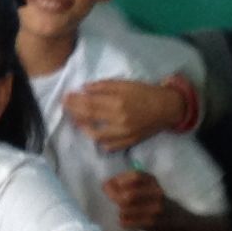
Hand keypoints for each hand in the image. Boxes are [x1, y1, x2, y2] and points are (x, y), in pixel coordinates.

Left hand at [66, 77, 189, 147]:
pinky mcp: (129, 143)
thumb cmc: (145, 93)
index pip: (89, 103)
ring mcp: (123, 134)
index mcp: (118, 103)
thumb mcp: (125, 84)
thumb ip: (104, 86)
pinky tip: (93, 134)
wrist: (166, 108)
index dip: (74, 101)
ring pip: (96, 136)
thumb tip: (84, 89)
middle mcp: (119, 120)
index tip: (65, 97)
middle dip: (74, 112)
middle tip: (65, 107)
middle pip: (89, 118)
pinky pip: (109, 146)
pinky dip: (99, 142)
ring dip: (83, 128)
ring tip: (76, 121)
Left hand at [104, 170, 167, 230]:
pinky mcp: (152, 222)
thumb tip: (105, 185)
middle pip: (129, 194)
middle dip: (114, 197)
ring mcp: (155, 208)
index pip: (134, 176)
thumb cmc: (153, 200)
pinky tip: (124, 221)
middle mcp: (156, 193)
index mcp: (152, 180)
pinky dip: (123, 221)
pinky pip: (129, 222)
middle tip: (110, 200)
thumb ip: (129, 183)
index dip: (118, 180)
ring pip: (127, 209)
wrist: (176, 218)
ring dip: (119, 211)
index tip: (107, 185)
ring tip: (120, 212)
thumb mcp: (147, 186)